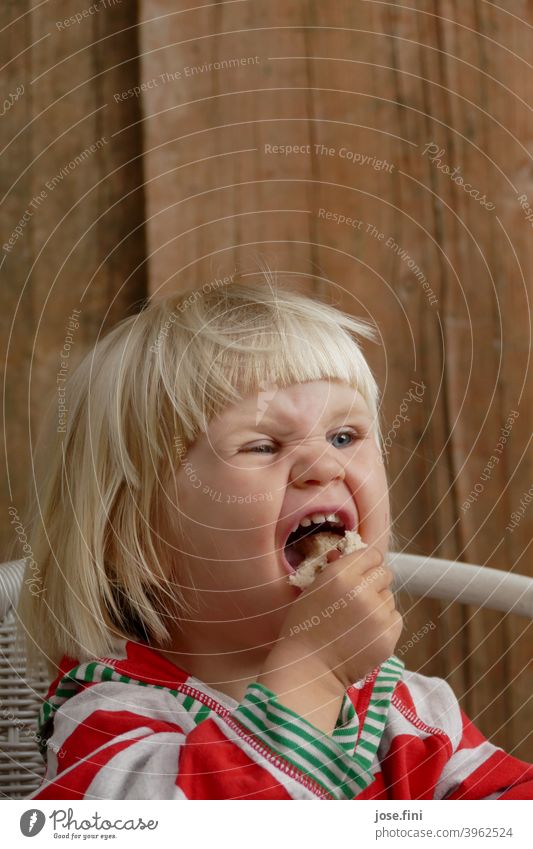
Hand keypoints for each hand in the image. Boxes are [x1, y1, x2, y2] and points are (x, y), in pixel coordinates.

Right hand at [258, 546, 401, 729]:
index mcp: (340, 575)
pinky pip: (395, 619)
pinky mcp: (389, 636)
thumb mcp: (313, 589)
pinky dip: (384, 624)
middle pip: (385, 573)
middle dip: (374, 582)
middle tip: (359, 597)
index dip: (367, 563)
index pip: (372, 554)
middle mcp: (363, 591)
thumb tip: (346, 554)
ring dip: (378, 604)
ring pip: (390, 598)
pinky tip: (365, 633)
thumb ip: (336, 569)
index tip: (361, 572)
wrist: (309, 668)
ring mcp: (378, 615)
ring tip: (357, 621)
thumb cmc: (305, 627)